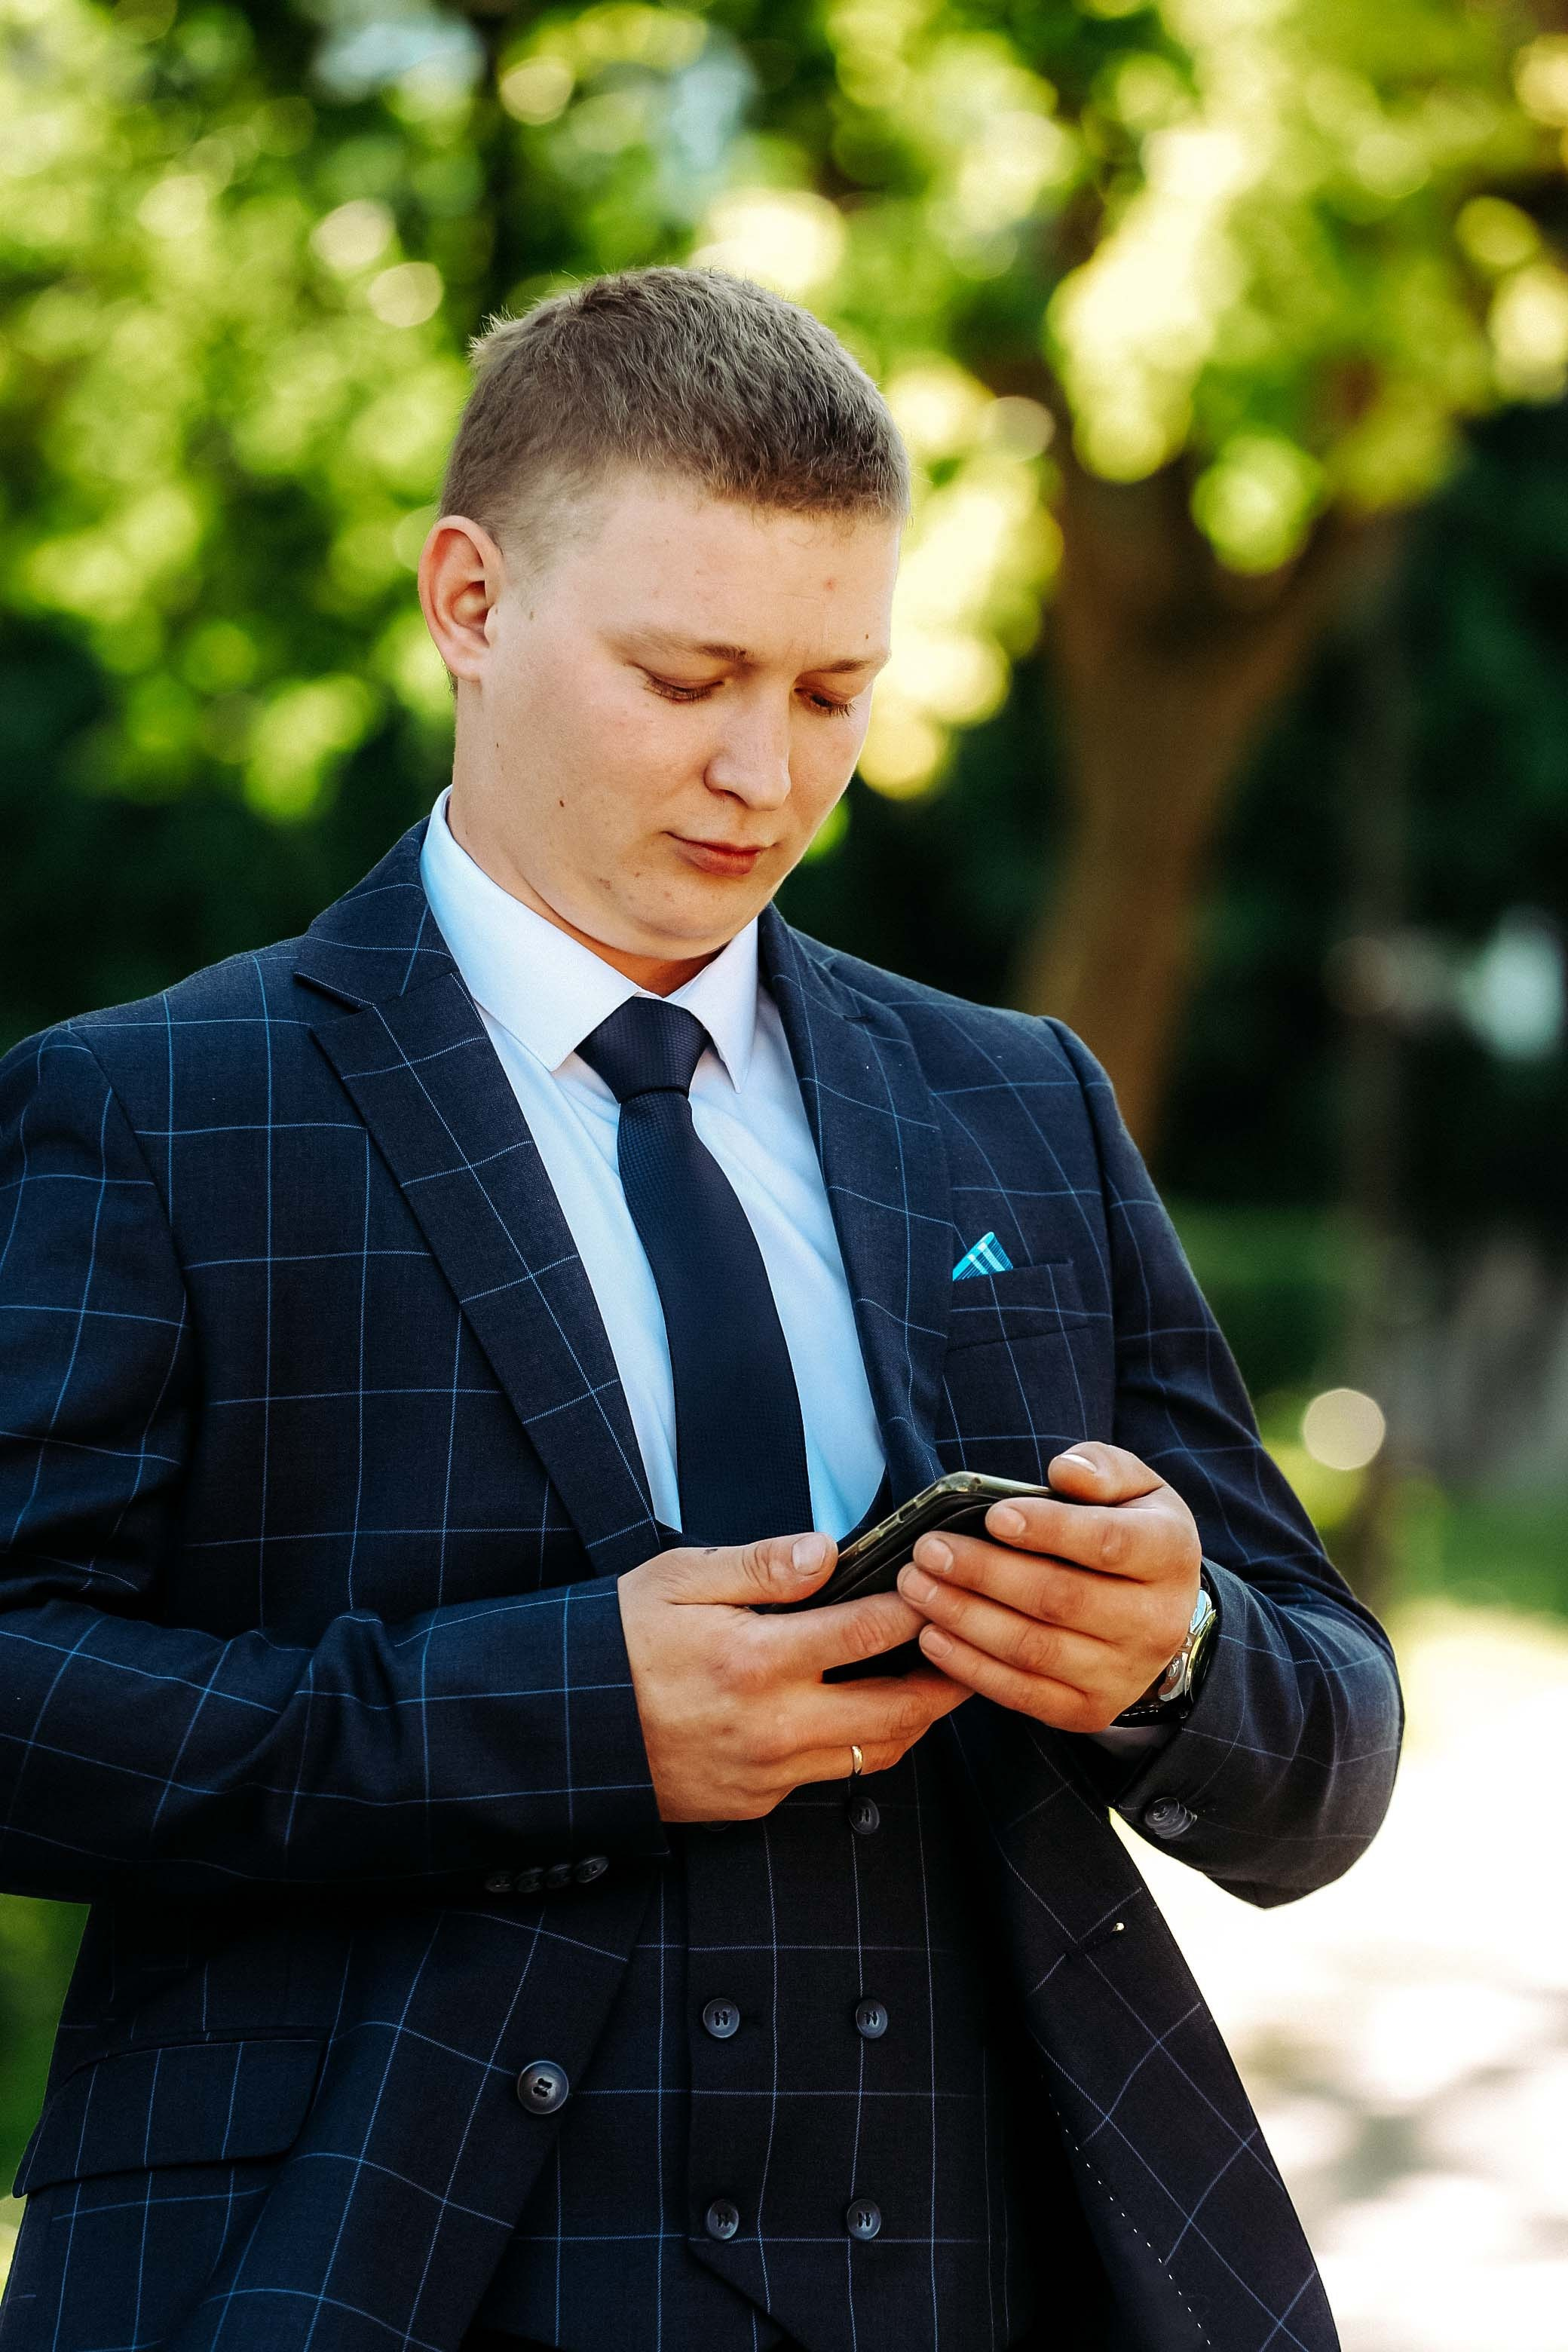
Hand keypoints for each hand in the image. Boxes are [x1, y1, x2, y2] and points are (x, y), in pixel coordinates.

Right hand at [617, 1532, 971, 1822]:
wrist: (565, 1730)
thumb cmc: (618, 1642)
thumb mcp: (677, 1579)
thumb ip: (759, 1565)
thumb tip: (827, 1550)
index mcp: (755, 1660)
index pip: (869, 1631)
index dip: (918, 1605)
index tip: (943, 1583)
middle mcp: (771, 1726)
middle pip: (896, 1710)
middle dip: (947, 1680)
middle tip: (975, 1649)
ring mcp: (765, 1773)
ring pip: (874, 1754)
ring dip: (913, 1719)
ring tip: (938, 1684)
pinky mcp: (754, 1802)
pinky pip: (828, 1777)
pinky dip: (859, 1746)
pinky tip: (864, 1714)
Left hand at [894, 1444, 1201, 1733]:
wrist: (1159, 1616)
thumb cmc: (1129, 1533)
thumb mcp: (1135, 1487)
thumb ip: (1103, 1469)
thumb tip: (1065, 1472)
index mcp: (1168, 1555)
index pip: (1107, 1543)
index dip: (1049, 1530)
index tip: (993, 1516)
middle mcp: (1154, 1622)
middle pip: (1060, 1599)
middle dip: (984, 1574)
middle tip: (927, 1550)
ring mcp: (1122, 1674)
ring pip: (1034, 1649)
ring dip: (965, 1618)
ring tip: (916, 1587)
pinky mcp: (1088, 1711)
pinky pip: (1022, 1693)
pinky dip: (970, 1668)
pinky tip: (931, 1636)